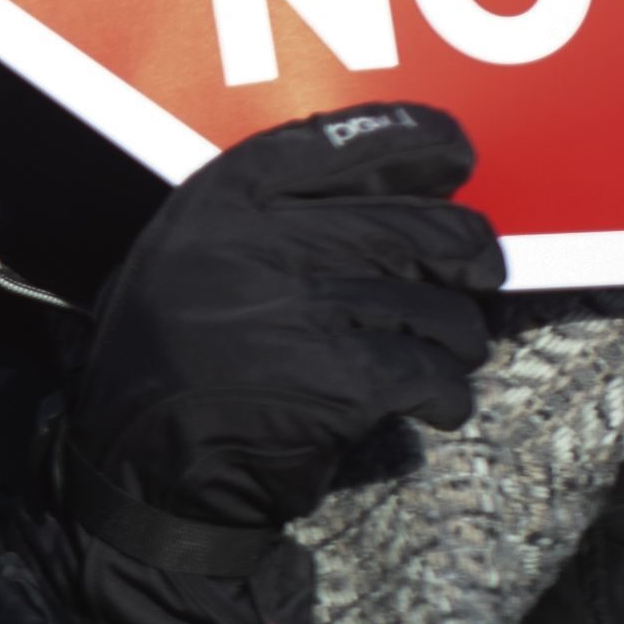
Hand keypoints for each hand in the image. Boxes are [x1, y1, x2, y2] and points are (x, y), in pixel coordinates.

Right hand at [44, 103, 500, 623]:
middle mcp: (259, 244)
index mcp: (218, 205)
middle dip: (466, 254)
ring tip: (440, 356)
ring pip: (438, 305)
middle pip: (417, 225)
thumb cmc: (167, 372)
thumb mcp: (182, 265)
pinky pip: (433, 372)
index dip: (413, 142)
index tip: (455, 154)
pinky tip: (434, 405)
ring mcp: (302, 310)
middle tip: (480, 272)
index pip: (339, 144)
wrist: (143, 481)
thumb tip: (391, 190)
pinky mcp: (339, 379)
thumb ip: (259, 220)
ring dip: (455, 337)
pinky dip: (445, 394)